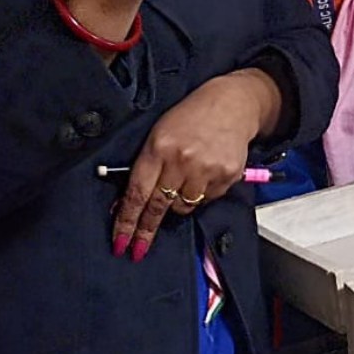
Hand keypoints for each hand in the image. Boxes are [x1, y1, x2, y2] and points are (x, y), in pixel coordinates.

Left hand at [112, 70, 280, 261]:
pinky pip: (206, 199)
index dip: (127, 222)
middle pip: (158, 206)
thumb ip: (145, 166)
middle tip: (137, 249)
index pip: (137, 194)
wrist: (233, 103)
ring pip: (183, 207)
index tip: (120, 242)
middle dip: (145, 231)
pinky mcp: (227, 175)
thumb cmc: (191, 116)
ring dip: (177, 204)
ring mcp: (206, 169)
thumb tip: (127, 203)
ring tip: (183, 183)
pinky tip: (204, 174)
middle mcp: (182, 160)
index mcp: (159, 147)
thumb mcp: (159, 134)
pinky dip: (201, 194)